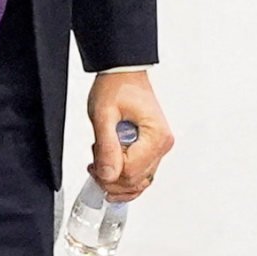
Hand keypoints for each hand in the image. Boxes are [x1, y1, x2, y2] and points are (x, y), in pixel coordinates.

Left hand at [87, 71, 173, 197]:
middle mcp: (162, 144)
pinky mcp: (152, 148)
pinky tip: (111, 170)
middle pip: (136, 180)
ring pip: (139, 181)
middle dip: (111, 177)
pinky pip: (141, 173)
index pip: (131, 172)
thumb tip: (108, 174)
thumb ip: (106, 147)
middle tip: (94, 163)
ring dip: (117, 178)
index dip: (108, 174)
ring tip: (101, 162)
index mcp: (156, 136)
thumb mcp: (104, 115)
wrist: (123, 74)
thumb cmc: (117, 87)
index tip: (93, 165)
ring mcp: (159, 147)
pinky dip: (125, 177)